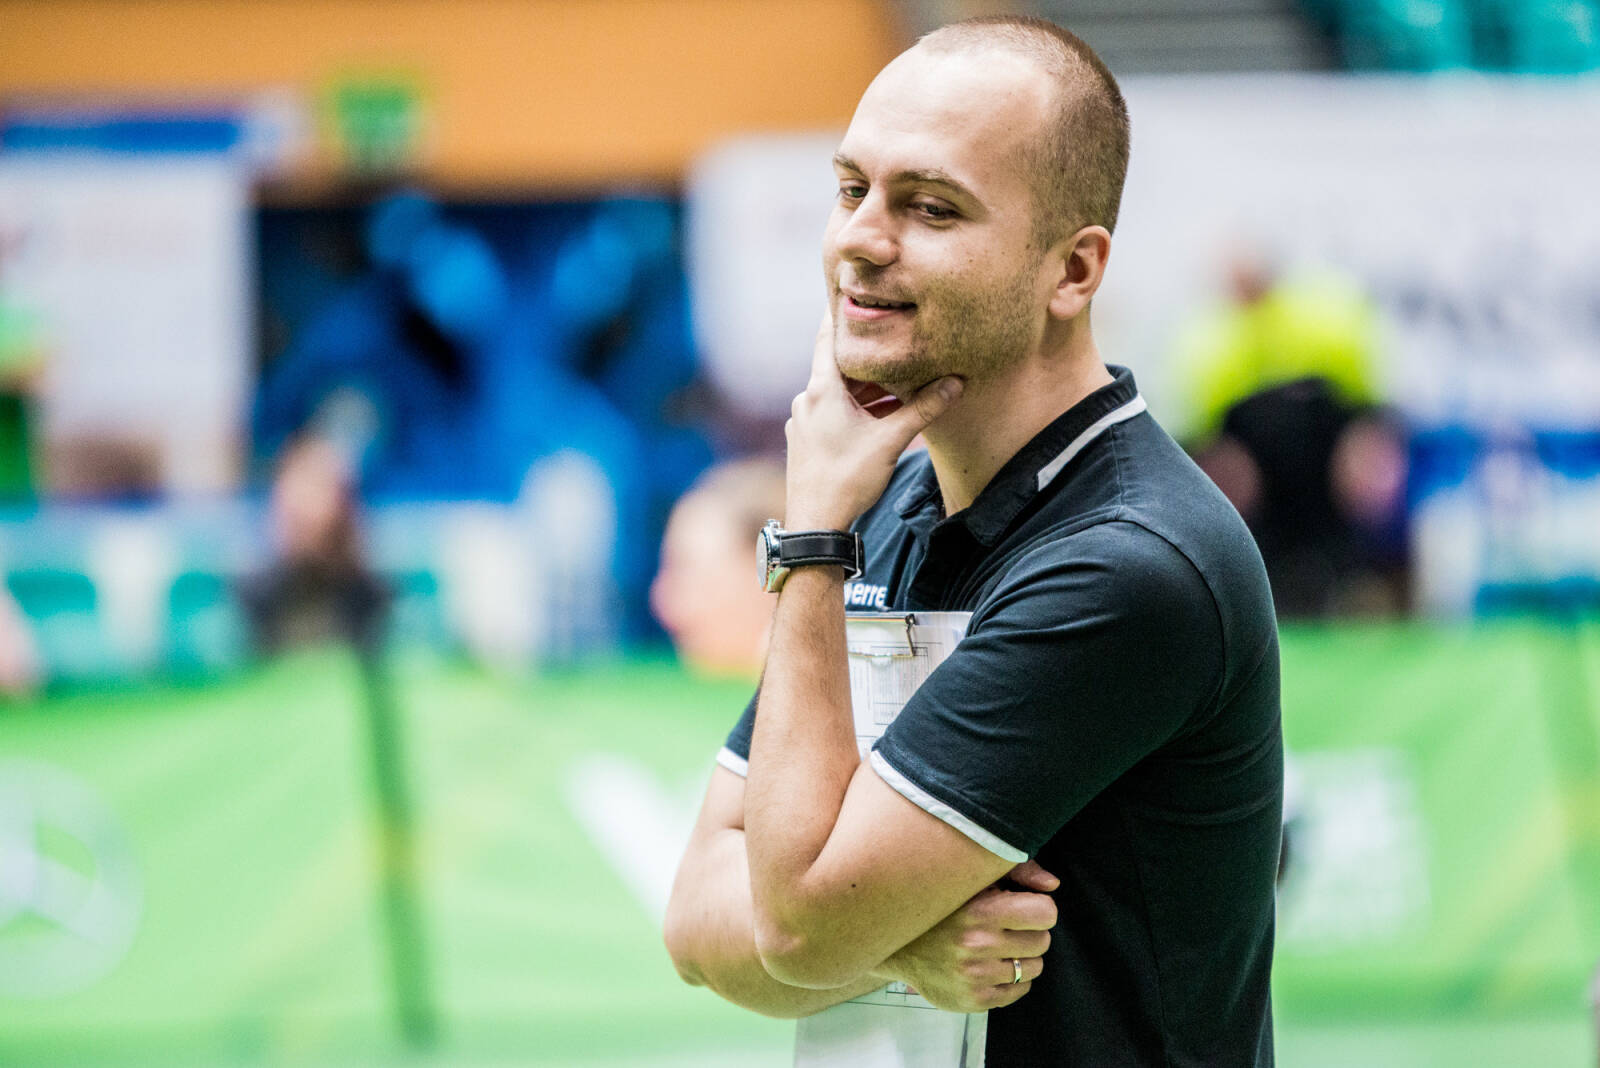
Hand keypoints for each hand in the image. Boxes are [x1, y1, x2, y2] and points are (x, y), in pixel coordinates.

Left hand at [785, 309, 962, 530]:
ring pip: (836, 393)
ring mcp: (802, 422)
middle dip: (869, 360)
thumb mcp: (891, 441)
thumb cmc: (848, 479)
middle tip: (895, 343)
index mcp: (821, 389)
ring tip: (896, 387)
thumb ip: (924, 409)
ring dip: (864, 389)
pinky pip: (830, 413)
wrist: (815, 524)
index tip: (855, 293)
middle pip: (839, 366)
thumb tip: (957, 383)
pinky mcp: (804, 441)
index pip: (830, 337)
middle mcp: (806, 399)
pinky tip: (876, 420)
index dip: (844, 314)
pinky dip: (853, 409)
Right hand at [875, 861, 1057, 1012]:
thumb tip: (1052, 885)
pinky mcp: (972, 1000)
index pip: (1045, 913)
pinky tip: (991, 965)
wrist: (898, 945)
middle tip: (1008, 927)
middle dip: (1030, 932)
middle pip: (1042, 941)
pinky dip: (1011, 979)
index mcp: (980, 910)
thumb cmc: (943, 906)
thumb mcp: (974, 877)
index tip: (1023, 907)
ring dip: (1022, 956)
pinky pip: (1018, 991)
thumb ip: (1018, 871)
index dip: (1038, 908)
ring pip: (1033, 968)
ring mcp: (975, 976)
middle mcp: (977, 945)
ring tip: (997, 946)